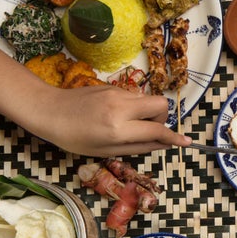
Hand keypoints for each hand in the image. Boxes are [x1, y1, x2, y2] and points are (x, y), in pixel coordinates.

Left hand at [33, 85, 191, 156]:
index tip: (186, 142)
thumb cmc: (73, 138)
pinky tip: (116, 115)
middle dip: (162, 117)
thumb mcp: (104, 150)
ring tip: (129, 123)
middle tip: (149, 129)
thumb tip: (161, 145)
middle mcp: (122, 108)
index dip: (174, 138)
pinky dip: (134, 107)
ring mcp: (118, 94)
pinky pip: (134, 96)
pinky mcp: (113, 87)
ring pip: (148, 99)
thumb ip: (137, 147)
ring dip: (148, 112)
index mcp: (118, 129)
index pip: (156, 130)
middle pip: (160, 105)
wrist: (50, 111)